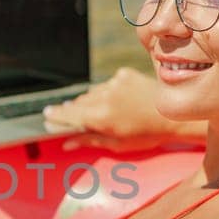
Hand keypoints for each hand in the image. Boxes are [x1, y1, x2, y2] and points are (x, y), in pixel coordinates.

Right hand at [42, 67, 205, 150]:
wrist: (172, 116)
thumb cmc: (146, 135)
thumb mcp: (117, 144)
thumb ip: (89, 140)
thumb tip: (66, 142)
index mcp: (100, 117)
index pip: (69, 114)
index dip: (56, 115)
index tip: (46, 115)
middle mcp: (104, 97)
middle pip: (78, 102)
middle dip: (72, 110)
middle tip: (68, 115)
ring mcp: (114, 83)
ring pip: (92, 93)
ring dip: (91, 102)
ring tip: (100, 112)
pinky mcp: (123, 74)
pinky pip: (107, 83)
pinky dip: (107, 92)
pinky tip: (118, 101)